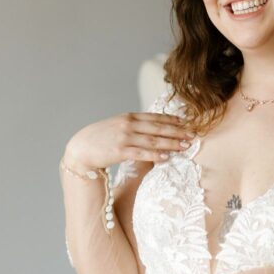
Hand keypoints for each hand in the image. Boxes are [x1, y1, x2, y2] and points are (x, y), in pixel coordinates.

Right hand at [63, 110, 193, 171]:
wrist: (80, 148)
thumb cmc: (100, 138)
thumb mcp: (118, 126)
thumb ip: (134, 126)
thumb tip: (154, 130)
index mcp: (129, 116)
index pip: (156, 117)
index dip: (173, 120)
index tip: (187, 124)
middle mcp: (128, 124)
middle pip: (158, 128)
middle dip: (178, 132)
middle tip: (193, 135)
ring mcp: (124, 137)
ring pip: (153, 140)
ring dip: (171, 143)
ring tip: (185, 146)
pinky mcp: (120, 150)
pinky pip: (141, 153)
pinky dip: (155, 155)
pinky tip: (167, 157)